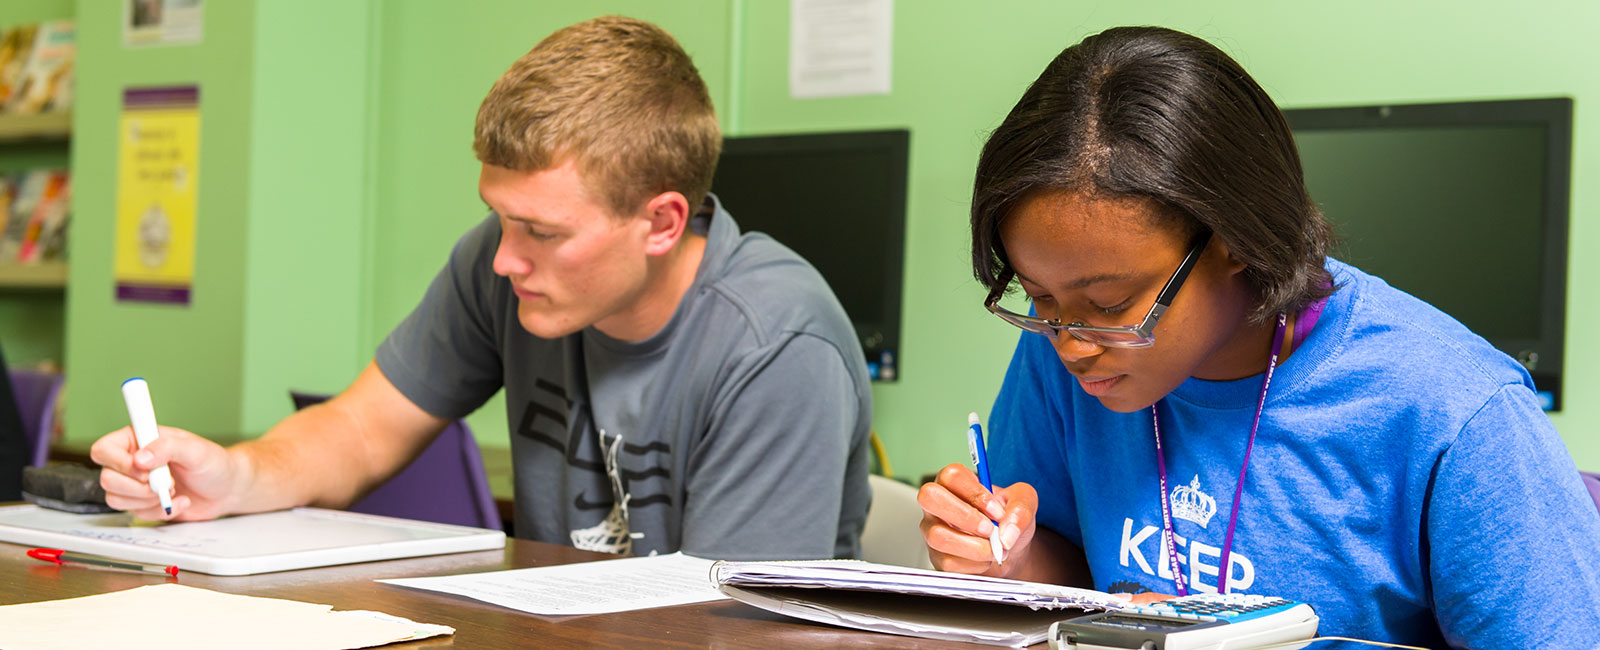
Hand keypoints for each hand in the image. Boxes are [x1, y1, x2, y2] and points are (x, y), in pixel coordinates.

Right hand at [90, 425, 241, 520]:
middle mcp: (131, 461)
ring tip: (174, 490)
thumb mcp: (196, 450)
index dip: (117, 462)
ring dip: (147, 500)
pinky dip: (159, 510)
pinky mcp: (142, 504)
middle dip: (137, 487)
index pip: (104, 449)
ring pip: (115, 499)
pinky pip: (135, 513)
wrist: (227, 489)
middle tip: (166, 482)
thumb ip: (168, 448)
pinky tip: (180, 501)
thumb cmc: (214, 463)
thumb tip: (140, 458)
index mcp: (138, 439)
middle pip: (106, 478)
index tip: (143, 470)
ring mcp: (135, 484)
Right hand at [918, 462, 1037, 577]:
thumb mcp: (1024, 503)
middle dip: (964, 516)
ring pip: (938, 535)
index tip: (997, 511)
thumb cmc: (1008, 520)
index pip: (952, 476)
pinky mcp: (936, 557)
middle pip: (929, 497)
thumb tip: (1007, 533)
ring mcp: (932, 530)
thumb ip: (1020, 509)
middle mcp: (938, 504)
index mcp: (955, 483)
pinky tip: (985, 559)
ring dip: (974, 547)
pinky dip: (974, 565)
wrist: (1008, 549)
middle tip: (989, 530)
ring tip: (994, 549)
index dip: (975, 494)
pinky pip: (948, 562)